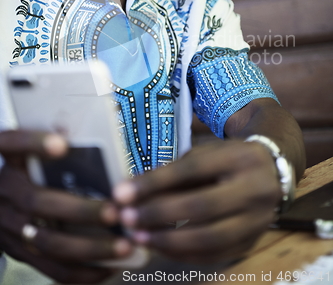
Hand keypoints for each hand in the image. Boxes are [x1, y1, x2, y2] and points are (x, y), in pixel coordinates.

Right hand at [0, 130, 132, 283]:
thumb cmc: (18, 165)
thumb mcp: (23, 148)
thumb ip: (43, 138)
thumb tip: (72, 130)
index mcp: (6, 160)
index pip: (12, 145)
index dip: (34, 143)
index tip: (62, 144)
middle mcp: (4, 193)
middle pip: (38, 202)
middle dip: (80, 210)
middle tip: (115, 212)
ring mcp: (10, 226)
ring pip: (47, 242)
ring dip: (89, 247)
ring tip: (124, 245)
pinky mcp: (19, 251)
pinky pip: (51, 268)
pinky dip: (83, 272)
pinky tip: (111, 267)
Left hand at [114, 140, 280, 262]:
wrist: (271, 172)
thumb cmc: (229, 159)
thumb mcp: (205, 155)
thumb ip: (173, 172)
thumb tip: (131, 191)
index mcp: (240, 158)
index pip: (192, 171)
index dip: (155, 183)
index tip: (121, 193)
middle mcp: (254, 189)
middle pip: (202, 207)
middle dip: (159, 215)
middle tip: (126, 219)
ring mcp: (258, 220)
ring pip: (210, 238)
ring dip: (168, 241)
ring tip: (138, 237)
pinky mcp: (252, 242)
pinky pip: (214, 256)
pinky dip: (183, 254)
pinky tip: (159, 248)